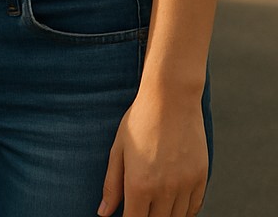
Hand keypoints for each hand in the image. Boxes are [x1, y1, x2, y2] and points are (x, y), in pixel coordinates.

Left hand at [99, 89, 207, 216]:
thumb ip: (112, 184)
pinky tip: (173, 203)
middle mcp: (164, 190)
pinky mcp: (200, 179)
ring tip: (154, 204)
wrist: (171, 99)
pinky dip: (184, 211)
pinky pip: (194, 208)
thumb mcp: (118, 149)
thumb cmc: (140, 121)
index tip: (126, 215)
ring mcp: (185, 185)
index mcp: (139, 183)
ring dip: (165, 216)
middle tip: (140, 205)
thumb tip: (103, 213)